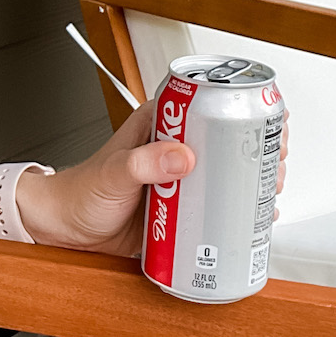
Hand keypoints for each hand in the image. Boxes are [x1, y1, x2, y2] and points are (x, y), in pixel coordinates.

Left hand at [15, 102, 289, 255]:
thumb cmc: (79, 193)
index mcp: (159, 128)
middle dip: (256, 150)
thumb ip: (143, 164)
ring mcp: (179, 183)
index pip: (208, 105)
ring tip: (268, 191)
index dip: (243, 108)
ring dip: (251, 182)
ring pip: (226, 176)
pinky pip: (215, 210)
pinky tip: (251, 220)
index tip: (268, 119)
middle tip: (273, 164)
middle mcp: (173, 152)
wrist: (63, 231)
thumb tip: (182, 157)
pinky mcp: (180, 213)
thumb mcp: (113, 173)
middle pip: (227, 142)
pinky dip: (236, 214)